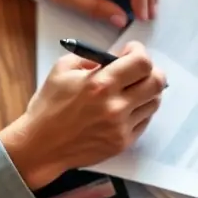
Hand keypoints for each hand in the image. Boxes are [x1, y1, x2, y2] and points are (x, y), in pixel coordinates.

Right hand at [0, 42, 166, 189]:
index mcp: (100, 84)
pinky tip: (124, 107)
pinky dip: (139, 110)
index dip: (140, 52)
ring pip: (154, 102)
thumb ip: (91, 58)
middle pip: (157, 82)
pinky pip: (144, 121)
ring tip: (131, 89)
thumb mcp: (62, 69)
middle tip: (138, 69)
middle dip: (151, 70)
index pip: (142, 63)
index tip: (131, 51)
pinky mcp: (122, 143)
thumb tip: (114, 56)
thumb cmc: (48, 107)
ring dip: (147, 91)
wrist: (41, 146)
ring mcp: (121, 127)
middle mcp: (115, 106)